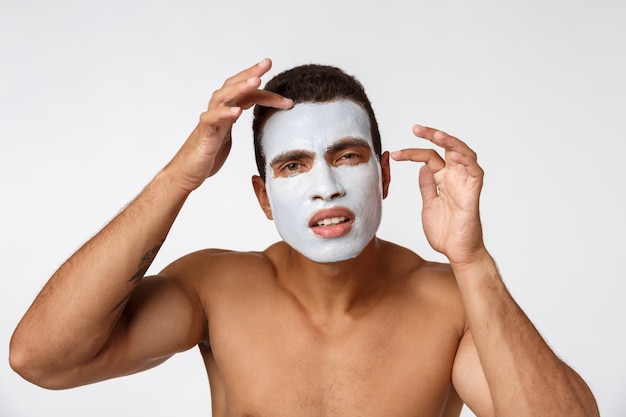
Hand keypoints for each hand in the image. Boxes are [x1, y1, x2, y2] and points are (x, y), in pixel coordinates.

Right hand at [167, 58, 292, 191]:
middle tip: (267, 63)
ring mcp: (210, 121)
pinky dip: (224, 113)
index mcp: (227, 112)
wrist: (185, 173)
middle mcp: (218, 112)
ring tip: (255, 81)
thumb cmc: (207, 155)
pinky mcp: (203, 134)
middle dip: (251, 73)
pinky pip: (211, 119)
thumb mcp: (228, 137)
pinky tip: (237, 111)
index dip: (265, 92)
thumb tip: (259, 123)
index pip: (247, 95)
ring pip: (223, 96)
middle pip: (233, 86)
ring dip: (239, 87)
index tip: (286, 95)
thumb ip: (237, 125)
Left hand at [391, 125, 485, 265]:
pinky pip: (475, 172)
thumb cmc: (445, 231)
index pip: (429, 157)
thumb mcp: (428, 204)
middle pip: (447, 148)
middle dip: (433, 135)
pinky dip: (467, 161)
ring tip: (436, 135)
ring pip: (463, 154)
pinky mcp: (473, 194)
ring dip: (451, 142)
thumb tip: (422, 167)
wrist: (456, 253)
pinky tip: (454, 154)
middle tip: (415, 128)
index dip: (412, 152)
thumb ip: (427, 185)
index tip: (395, 154)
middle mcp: (455, 178)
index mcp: (443, 180)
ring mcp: (465, 184)